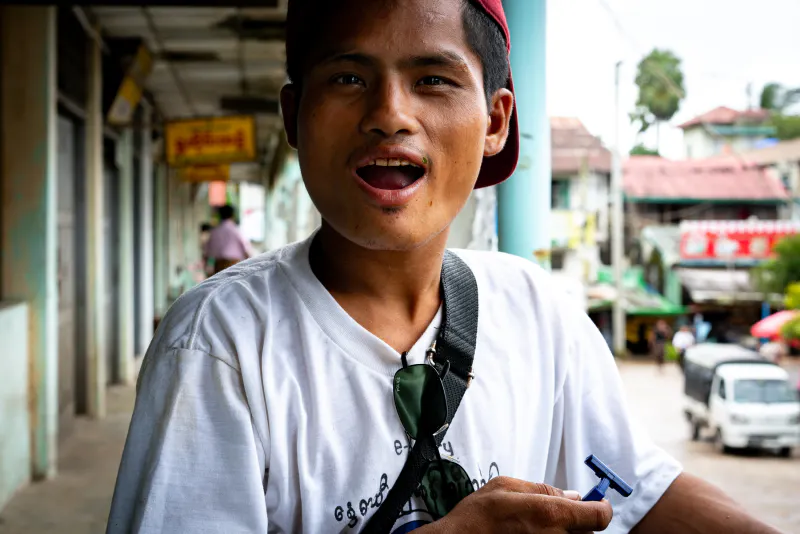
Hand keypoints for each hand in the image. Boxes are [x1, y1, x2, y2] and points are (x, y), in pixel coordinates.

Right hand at [422, 476, 612, 533]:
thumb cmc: (476, 518)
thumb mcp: (505, 486)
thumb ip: (542, 489)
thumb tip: (571, 494)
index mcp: (551, 514)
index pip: (599, 516)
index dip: (600, 508)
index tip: (595, 504)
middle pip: (588, 533)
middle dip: (578, 523)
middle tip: (556, 516)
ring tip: (537, 529)